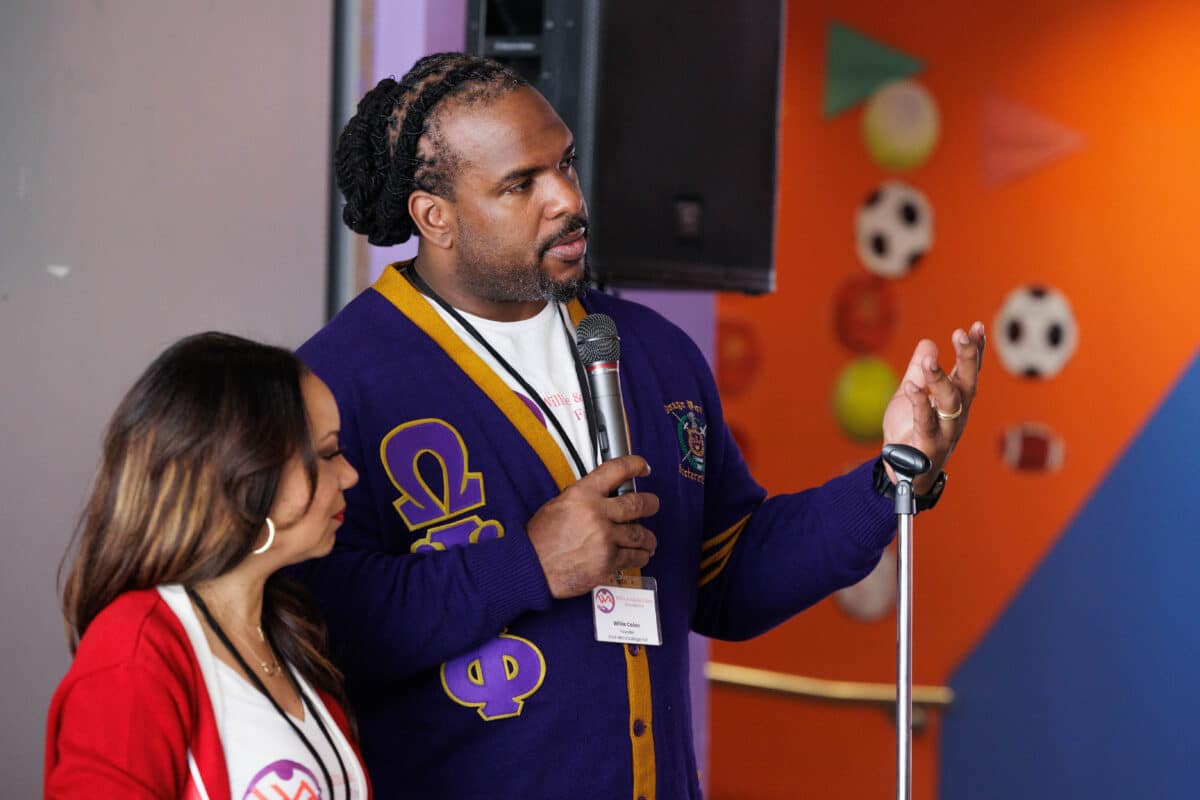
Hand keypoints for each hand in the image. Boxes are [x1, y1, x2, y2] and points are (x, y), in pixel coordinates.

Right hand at [527, 455, 659, 598]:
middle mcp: (597, 514)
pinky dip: (640, 556)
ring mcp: (604, 540)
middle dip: (651, 504)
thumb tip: (605, 494)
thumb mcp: (559, 504)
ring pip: (641, 534)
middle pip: (638, 504)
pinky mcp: (607, 563)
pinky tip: (640, 554)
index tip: (643, 467)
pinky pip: (634, 558)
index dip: (635, 465)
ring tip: (648, 538)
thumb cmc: (540, 539)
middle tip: (652, 505)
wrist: (531, 567)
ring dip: (647, 536)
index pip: (617, 470)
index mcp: (583, 495)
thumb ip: (585, 497)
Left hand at [881, 322, 985, 493]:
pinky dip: (919, 403)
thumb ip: (918, 371)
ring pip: (950, 403)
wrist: (903, 472)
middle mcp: (957, 414)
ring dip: (940, 380)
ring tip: (929, 361)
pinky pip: (926, 422)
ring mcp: (946, 431)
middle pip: (967, 383)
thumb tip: (928, 343)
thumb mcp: (910, 396)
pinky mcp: (930, 446)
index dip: (974, 350)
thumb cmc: (909, 432)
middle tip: (961, 334)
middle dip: (967, 358)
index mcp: (955, 401)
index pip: (968, 372)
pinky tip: (912, 386)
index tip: (976, 326)